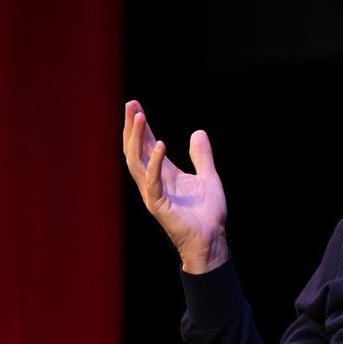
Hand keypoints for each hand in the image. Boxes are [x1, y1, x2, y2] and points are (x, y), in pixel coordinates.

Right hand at [122, 100, 229, 272]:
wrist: (212, 238)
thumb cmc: (208, 213)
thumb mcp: (209, 177)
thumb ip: (202, 156)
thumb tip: (198, 132)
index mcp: (164, 173)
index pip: (147, 145)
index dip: (141, 126)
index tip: (135, 105)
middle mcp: (154, 181)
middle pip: (135, 150)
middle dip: (131, 127)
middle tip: (130, 105)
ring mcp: (153, 193)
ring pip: (137, 162)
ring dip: (137, 139)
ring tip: (139, 117)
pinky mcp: (158, 206)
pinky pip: (152, 182)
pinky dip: (155, 164)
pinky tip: (160, 146)